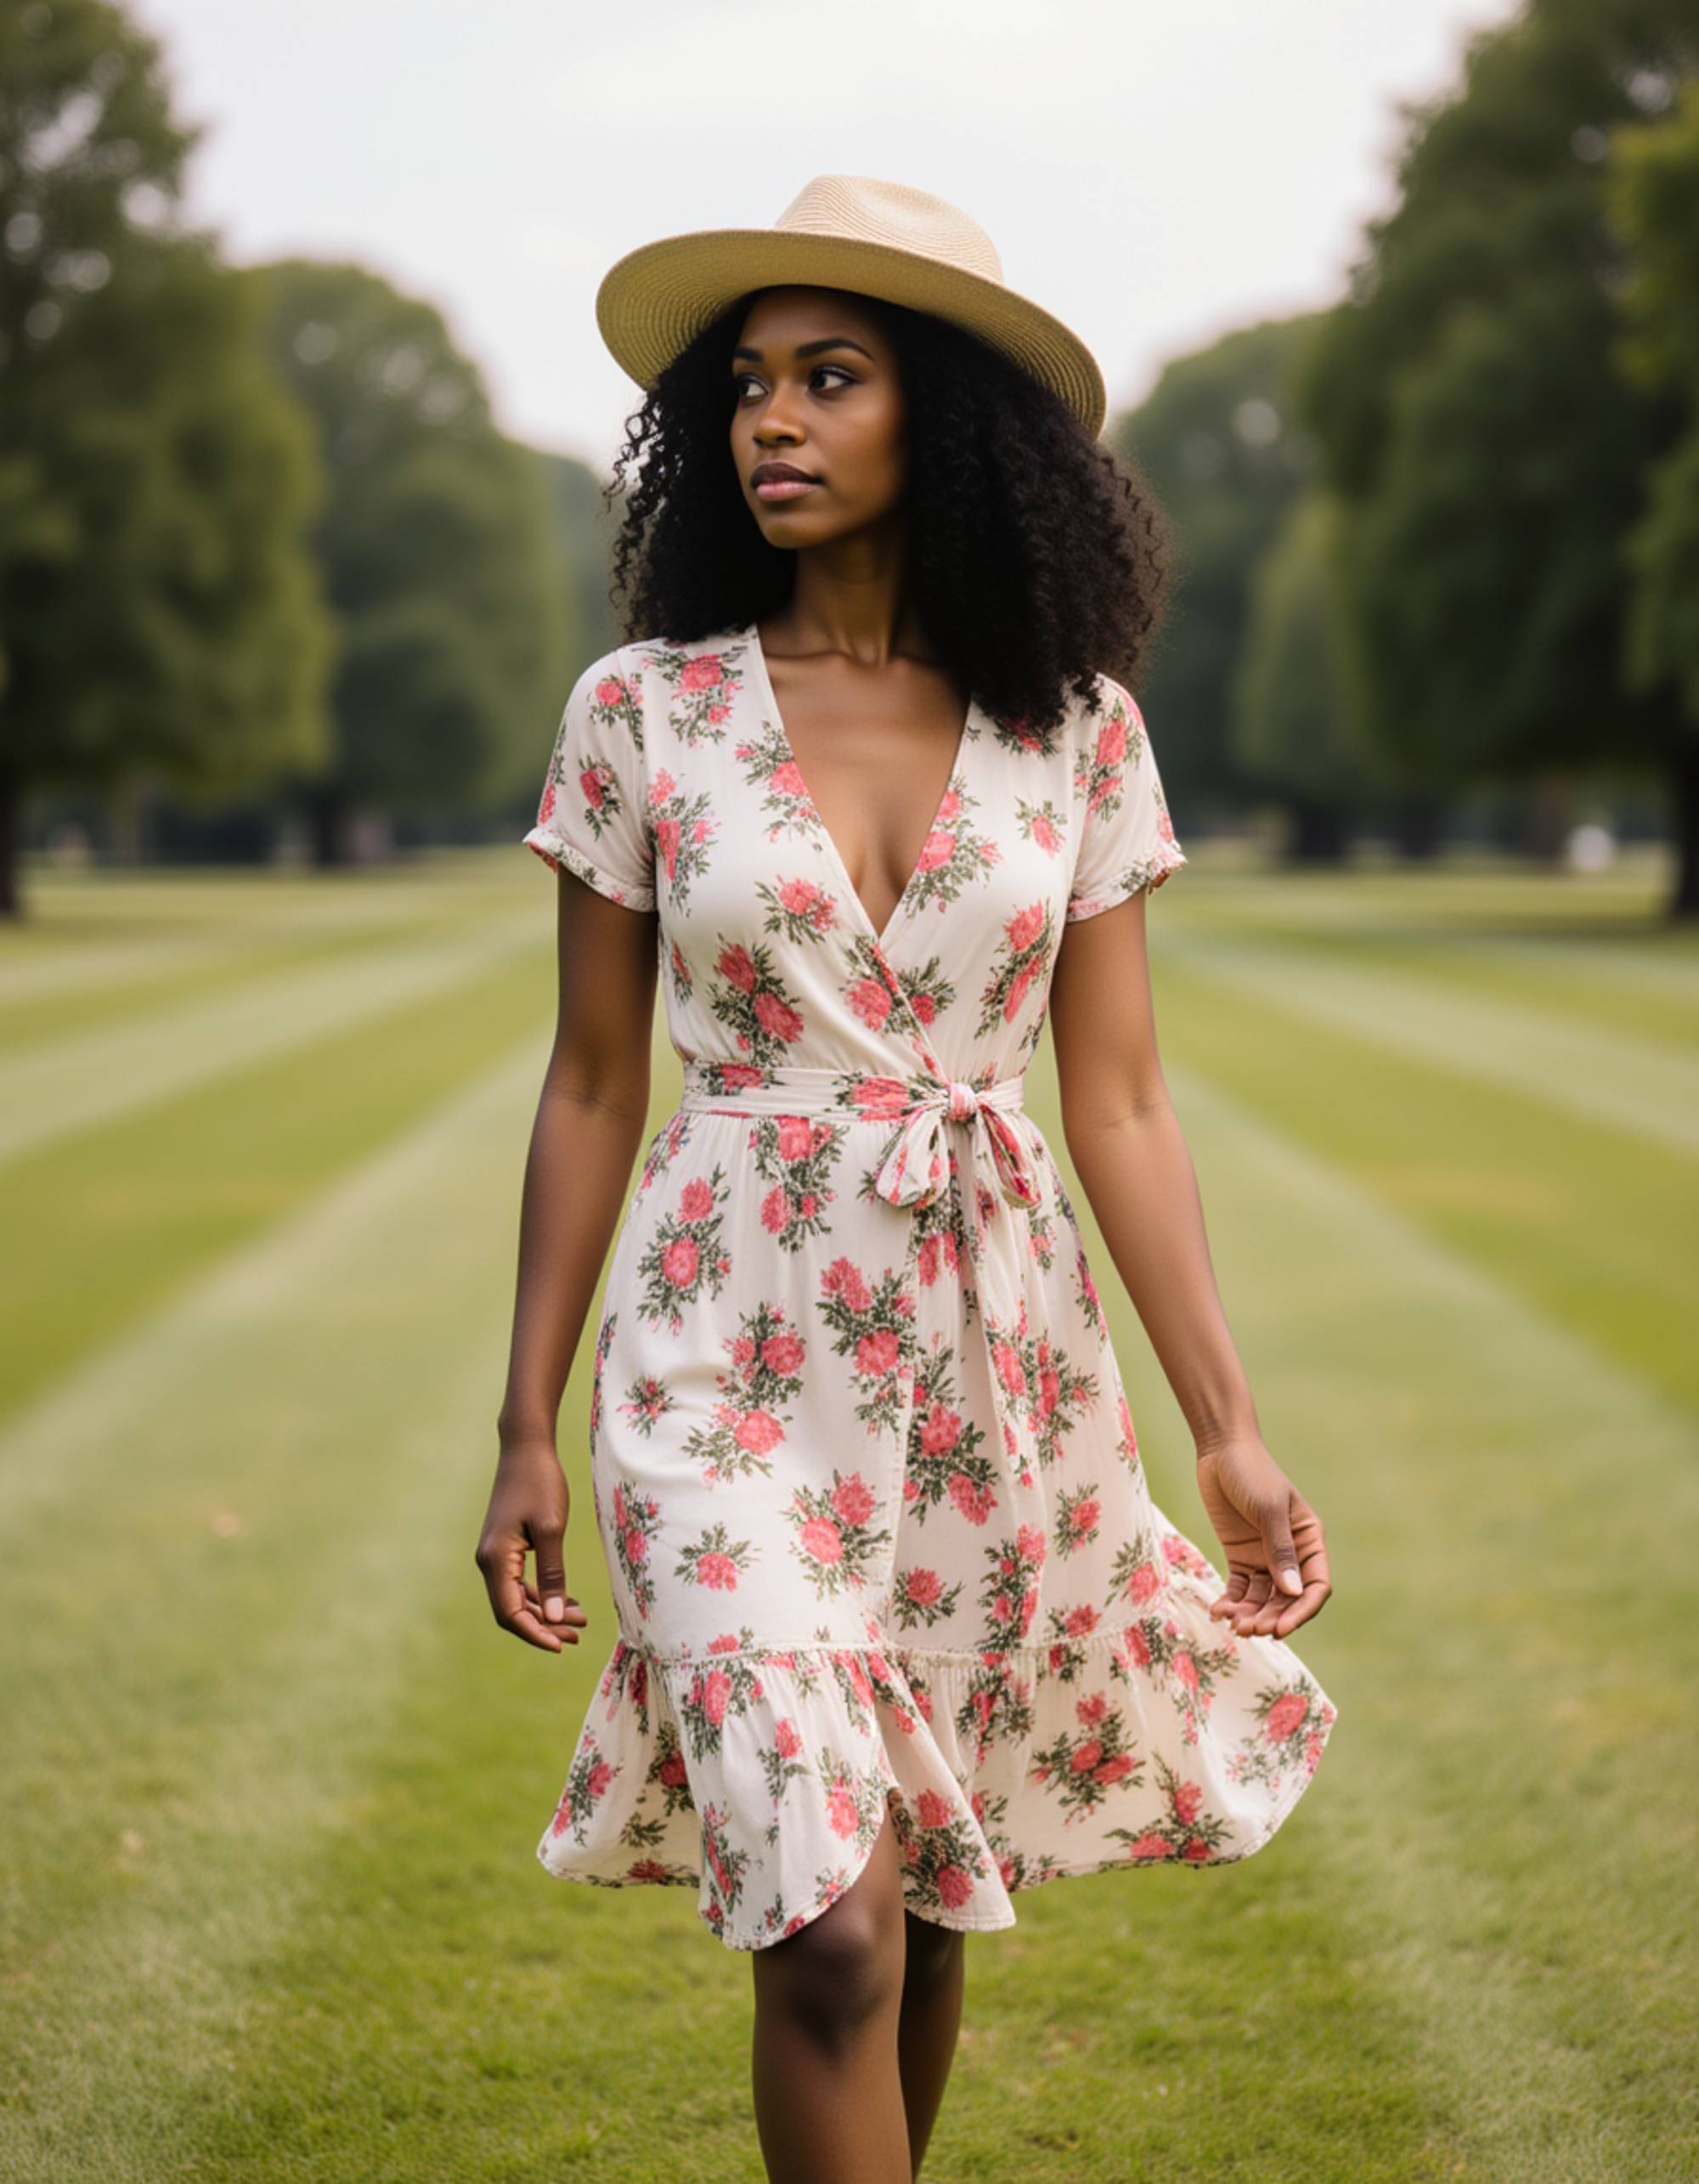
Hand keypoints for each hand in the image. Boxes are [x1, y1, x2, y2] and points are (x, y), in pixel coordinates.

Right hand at [475, 1436, 589, 1652]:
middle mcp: (489, 1561)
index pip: (510, 1612)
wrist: (526, 1448)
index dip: (535, 1634)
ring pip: (517, 1598)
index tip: (562, 1646)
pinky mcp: (505, 1547)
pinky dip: (542, 1594)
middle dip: (544, 1627)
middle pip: (512, 1610)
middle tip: (578, 1636)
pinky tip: (567, 1601)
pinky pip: (520, 1582)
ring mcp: (495, 1555)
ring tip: (580, 1621)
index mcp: (495, 1559)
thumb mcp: (551, 1529)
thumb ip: (552, 1575)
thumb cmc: (540, 1483)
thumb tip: (553, 1618)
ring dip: (546, 1612)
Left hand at [1194, 1430, 1330, 1642]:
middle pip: (1287, 1599)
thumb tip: (1293, 1593)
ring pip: (1263, 1598)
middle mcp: (1291, 1554)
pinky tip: (1219, 1612)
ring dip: (1250, 1615)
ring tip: (1232, 1625)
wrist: (1220, 1450)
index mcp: (1309, 1540)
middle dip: (1271, 1618)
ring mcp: (1265, 1557)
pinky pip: (1241, 1588)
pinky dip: (1232, 1602)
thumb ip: (1280, 1550)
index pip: (1315, 1586)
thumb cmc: (1252, 1472)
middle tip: (1248, 1630)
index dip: (1302, 1611)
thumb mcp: (1268, 1509)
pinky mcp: (1241, 1557)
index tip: (1281, 1629)